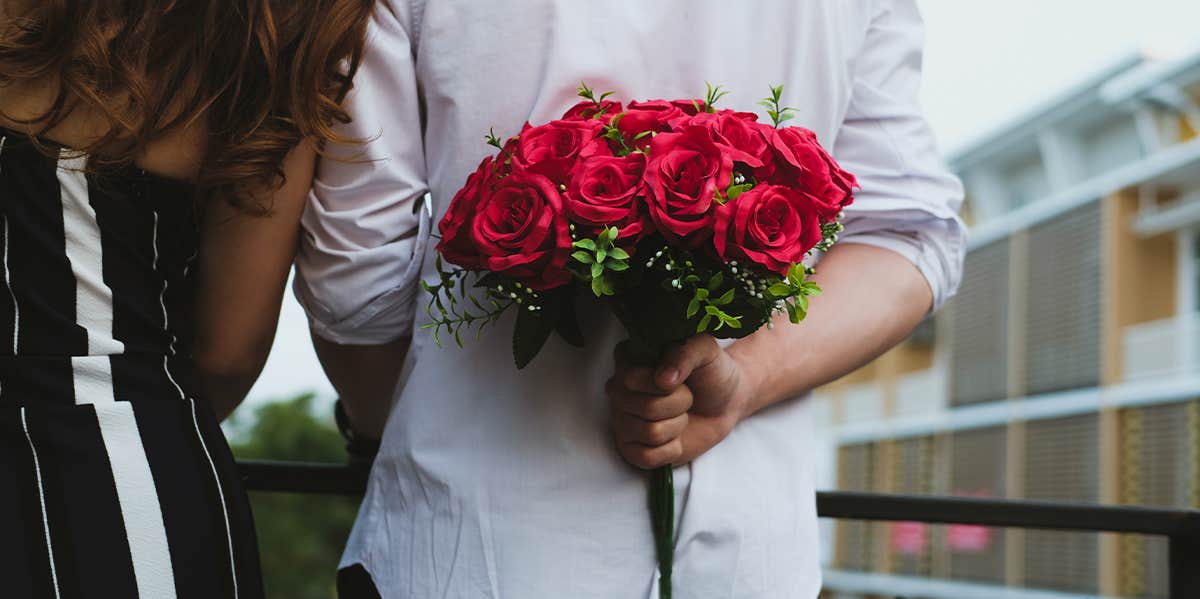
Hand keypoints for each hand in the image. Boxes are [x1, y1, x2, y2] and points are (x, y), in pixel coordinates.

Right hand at [606, 335, 754, 468]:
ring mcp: (621, 421)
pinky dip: (671, 449)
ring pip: (651, 433)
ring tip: (681, 414)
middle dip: (679, 404)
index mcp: (626, 360)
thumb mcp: (704, 350)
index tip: (678, 378)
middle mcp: (618, 391)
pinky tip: (674, 437)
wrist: (725, 402)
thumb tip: (662, 380)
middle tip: (685, 396)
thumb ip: (684, 353)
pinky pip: (647, 457)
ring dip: (678, 425)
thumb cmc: (709, 372)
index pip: (630, 379)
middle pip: (645, 408)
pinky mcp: (631, 449)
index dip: (663, 384)